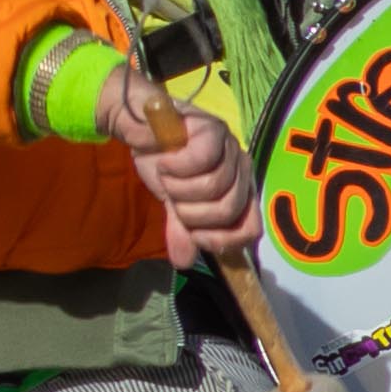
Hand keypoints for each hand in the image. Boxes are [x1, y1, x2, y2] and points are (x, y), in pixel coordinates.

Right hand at [103, 71, 251, 257]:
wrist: (141, 128)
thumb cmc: (164, 164)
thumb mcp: (173, 204)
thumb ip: (182, 231)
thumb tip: (184, 263)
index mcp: (240, 193)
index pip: (249, 230)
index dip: (220, 239)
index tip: (192, 233)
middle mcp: (242, 172)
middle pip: (227, 210)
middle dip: (191, 212)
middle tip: (172, 196)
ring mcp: (232, 149)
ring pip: (214, 187)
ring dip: (179, 188)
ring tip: (167, 175)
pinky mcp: (214, 130)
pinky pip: (202, 160)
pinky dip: (176, 167)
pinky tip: (165, 161)